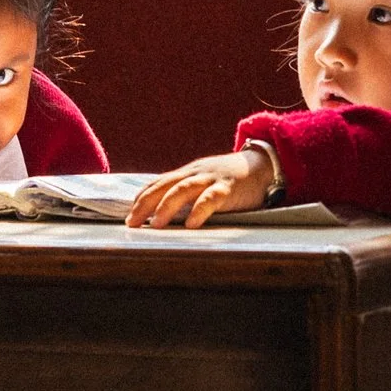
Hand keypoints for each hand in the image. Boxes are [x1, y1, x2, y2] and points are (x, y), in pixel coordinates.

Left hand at [126, 147, 276, 228]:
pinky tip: (191, 224)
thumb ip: (185, 195)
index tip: (128, 216)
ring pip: (183, 189)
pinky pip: (212, 198)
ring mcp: (211, 179)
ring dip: (166, 207)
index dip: (141, 198)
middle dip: (145, 204)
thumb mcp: (203, 183)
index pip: (158, 183)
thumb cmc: (230, 180)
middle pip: (164, 186)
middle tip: (132, 223)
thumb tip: (162, 215)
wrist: (262, 166)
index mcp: (187, 173)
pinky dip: (199, 210)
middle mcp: (195, 173)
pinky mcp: (229, 188)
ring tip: (155, 225)